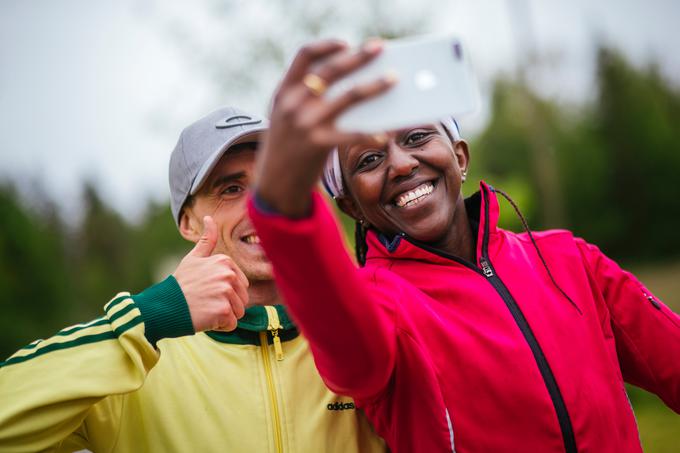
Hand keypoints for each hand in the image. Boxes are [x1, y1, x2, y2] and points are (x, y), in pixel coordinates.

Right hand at [173, 216, 248, 331]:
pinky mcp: (223, 310)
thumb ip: (207, 240)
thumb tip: (210, 217)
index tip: (207, 290)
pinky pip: (232, 324)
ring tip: (205, 309)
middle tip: (205, 301)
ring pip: (238, 312)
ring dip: (224, 316)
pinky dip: (220, 326)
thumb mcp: (193, 258)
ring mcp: (226, 292)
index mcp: (225, 262)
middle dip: (226, 305)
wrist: (164, 307)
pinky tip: (205, 318)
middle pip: (242, 299)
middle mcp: (228, 275)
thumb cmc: (180, 284)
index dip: (225, 293)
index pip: (241, 285)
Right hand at [255, 39, 395, 216]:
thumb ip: (308, 100)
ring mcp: (305, 123)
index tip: (347, 43)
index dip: (327, 46)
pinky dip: (372, 133)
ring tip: (393, 79)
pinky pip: (354, 134)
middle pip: (331, 70)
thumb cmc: (288, 150)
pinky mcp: (318, 144)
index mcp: (284, 92)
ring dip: (375, 85)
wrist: (274, 186)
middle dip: (358, 56)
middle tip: (380, 46)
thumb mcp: (286, 119)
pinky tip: (386, 134)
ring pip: (349, 96)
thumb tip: (354, 85)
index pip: (304, 55)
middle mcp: (293, 103)